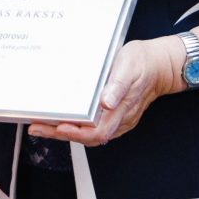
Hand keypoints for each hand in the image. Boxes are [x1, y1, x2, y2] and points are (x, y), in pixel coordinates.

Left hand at [26, 38, 179, 146]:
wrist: (161, 64)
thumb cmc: (144, 62)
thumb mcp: (129, 66)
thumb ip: (118, 85)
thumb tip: (107, 103)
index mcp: (122, 109)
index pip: (97, 132)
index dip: (77, 133)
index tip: (59, 127)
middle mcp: (119, 118)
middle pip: (88, 137)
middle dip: (60, 134)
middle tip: (37, 128)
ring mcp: (117, 118)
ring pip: (89, 134)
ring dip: (65, 132)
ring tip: (43, 125)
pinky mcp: (114, 114)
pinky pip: (93, 126)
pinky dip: (75, 126)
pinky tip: (62, 119)